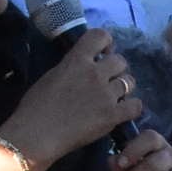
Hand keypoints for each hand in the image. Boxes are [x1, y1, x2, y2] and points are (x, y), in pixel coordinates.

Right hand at [7, 28, 141, 163]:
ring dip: (123, 89)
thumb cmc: (35, 107)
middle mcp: (94, 73)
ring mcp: (105, 94)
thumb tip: (85, 65)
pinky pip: (136, 106)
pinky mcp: (112, 115)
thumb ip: (72, 67)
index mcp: (76, 60)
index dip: (106, 43)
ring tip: (113, 98)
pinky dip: (132, 108)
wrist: (36, 134)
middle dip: (116, 69)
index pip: (100, 36)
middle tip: (107, 81)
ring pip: (130, 82)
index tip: (102, 54)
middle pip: (120, 61)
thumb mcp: (52, 75)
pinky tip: (122, 112)